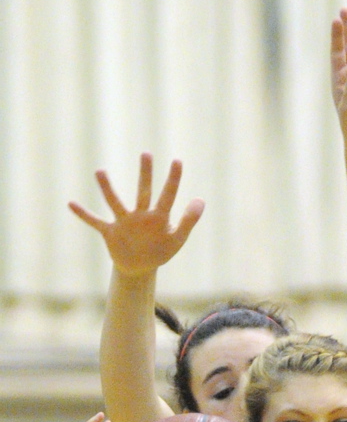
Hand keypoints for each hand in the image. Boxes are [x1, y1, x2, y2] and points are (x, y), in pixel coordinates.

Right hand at [69, 153, 204, 277]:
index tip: (177, 161)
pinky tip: (71, 204)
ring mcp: (124, 222)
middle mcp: (141, 215)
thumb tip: (200, 200)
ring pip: (115, 203)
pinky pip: (95, 222)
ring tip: (100, 172)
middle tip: (147, 154)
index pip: (168, 195)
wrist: (139, 267)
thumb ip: (189, 221)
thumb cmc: (159, 250)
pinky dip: (84, 215)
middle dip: (145, 175)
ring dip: (107, 189)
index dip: (173, 180)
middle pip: (143, 192)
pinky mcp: (110, 232)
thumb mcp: (177, 239)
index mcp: (159, 217)